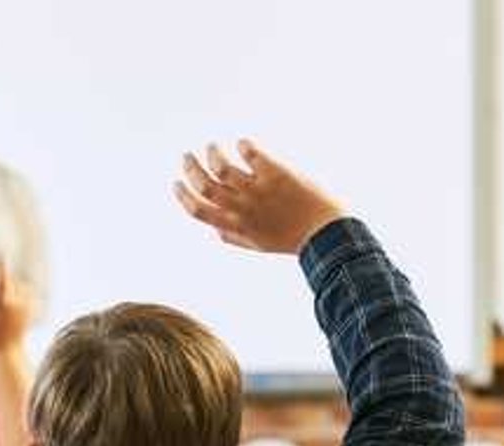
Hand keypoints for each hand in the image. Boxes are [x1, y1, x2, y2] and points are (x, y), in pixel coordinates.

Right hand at [0, 260, 29, 352]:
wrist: (7, 351)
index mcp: (0, 304)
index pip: (1, 280)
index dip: (0, 266)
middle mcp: (14, 303)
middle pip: (5, 283)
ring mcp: (24, 306)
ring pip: (14, 288)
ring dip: (6, 293)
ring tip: (2, 315)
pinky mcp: (29, 308)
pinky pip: (21, 294)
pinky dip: (13, 298)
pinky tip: (9, 314)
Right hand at [173, 139, 343, 253]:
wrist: (327, 231)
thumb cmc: (293, 238)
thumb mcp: (259, 244)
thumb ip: (234, 237)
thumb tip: (215, 230)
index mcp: (236, 225)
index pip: (198, 211)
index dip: (183, 195)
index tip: (177, 182)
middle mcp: (243, 208)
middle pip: (205, 185)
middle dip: (190, 168)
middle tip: (188, 156)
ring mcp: (259, 190)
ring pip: (223, 167)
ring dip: (212, 153)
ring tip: (213, 146)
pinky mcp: (276, 174)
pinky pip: (251, 154)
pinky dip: (243, 146)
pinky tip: (243, 144)